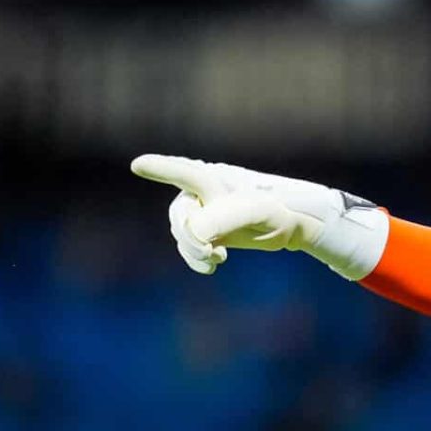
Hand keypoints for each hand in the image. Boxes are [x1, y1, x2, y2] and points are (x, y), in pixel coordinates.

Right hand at [130, 154, 387, 279]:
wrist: (293, 224)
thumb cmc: (276, 210)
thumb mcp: (252, 212)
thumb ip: (218, 219)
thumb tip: (195, 232)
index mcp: (212, 179)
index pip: (181, 172)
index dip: (159, 169)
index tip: (137, 165)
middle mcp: (202, 192)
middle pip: (179, 216)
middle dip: (190, 237)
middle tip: (212, 252)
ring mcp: (204, 212)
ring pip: (182, 234)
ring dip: (194, 250)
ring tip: (217, 258)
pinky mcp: (210, 231)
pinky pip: (191, 247)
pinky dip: (198, 258)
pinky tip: (214, 264)